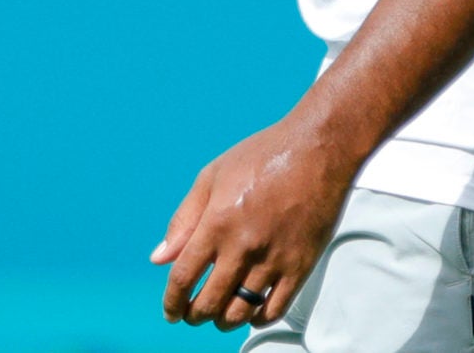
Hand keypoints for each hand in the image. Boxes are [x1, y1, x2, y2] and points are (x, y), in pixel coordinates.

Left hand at [151, 117, 355, 329]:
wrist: (315, 151)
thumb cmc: (259, 157)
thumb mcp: (210, 178)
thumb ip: (183, 220)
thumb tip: (158, 259)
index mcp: (216, 223)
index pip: (184, 277)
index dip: (172, 301)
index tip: (169, 311)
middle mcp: (243, 246)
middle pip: (209, 301)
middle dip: (194, 315)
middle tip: (191, 315)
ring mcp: (274, 259)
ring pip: (241, 311)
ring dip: (223, 320)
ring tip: (218, 316)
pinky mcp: (301, 266)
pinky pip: (275, 308)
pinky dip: (258, 318)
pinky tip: (249, 312)